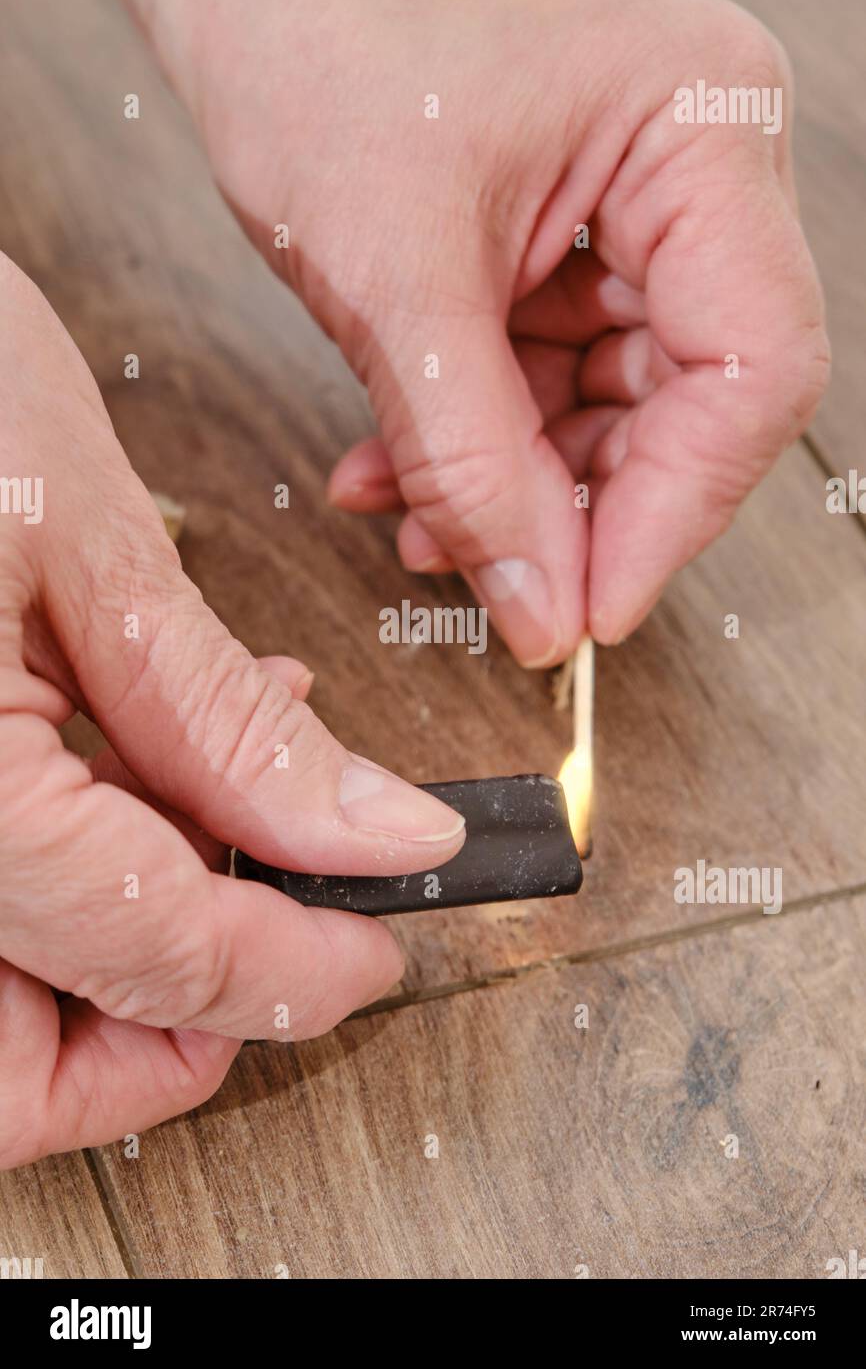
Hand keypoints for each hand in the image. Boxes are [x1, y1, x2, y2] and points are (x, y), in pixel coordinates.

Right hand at [0, 256, 463, 1167]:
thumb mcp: (89, 545)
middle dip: (161, 1042)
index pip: (146, 954)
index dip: (290, 973)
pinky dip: (69, 893)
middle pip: (16, 1076)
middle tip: (278, 948)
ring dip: (118, 967)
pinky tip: (143, 789)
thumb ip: (232, 727)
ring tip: (225, 832)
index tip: (378, 947)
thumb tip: (383, 842)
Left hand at [119, 0, 827, 662]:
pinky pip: (550, 374)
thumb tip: (544, 610)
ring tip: (415, 522)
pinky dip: (478, 439)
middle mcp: (695, 165)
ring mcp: (635, 202)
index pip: (751, 371)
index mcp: (702, 129)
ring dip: (511, 486)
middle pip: (692, 401)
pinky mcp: (568, 236)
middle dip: (578, 507)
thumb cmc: (313, 31)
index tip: (589, 609)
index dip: (675, 515)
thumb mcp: (396, 277)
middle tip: (502, 584)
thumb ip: (474, 464)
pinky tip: (399, 473)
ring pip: (614, 406)